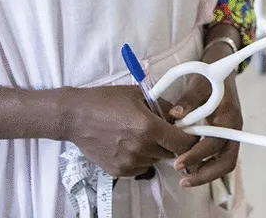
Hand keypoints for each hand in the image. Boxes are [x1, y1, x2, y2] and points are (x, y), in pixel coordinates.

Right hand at [61, 86, 195, 177]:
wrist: (75, 116)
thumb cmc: (106, 100)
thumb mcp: (138, 94)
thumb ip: (162, 105)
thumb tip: (179, 114)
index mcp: (149, 127)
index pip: (183, 143)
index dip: (189, 138)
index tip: (189, 132)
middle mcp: (141, 148)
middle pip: (171, 153)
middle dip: (171, 143)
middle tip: (162, 130)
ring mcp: (129, 162)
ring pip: (155, 160)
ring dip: (155, 150)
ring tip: (140, 135)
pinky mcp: (119, 171)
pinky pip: (140, 167)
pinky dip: (141, 158)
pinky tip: (129, 144)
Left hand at [168, 49, 242, 187]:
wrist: (222, 66)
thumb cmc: (211, 75)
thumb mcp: (199, 83)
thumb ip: (188, 100)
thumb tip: (174, 116)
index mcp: (229, 116)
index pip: (216, 143)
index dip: (197, 155)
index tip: (178, 161)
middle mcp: (233, 129)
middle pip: (226, 162)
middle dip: (205, 174)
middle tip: (183, 179)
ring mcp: (230, 134)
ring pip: (224, 162)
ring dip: (205, 173)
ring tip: (184, 179)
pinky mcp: (223, 136)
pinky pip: (218, 157)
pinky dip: (205, 165)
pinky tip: (189, 167)